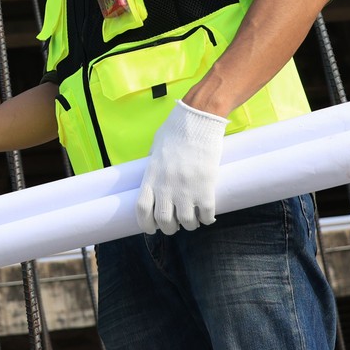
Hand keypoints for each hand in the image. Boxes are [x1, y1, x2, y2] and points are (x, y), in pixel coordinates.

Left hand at [137, 100, 226, 235]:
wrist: (198, 120)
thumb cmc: (177, 129)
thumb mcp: (156, 147)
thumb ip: (153, 163)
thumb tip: (153, 174)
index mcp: (152, 176)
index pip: (142, 209)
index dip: (146, 224)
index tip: (151, 228)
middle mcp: (166, 186)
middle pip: (164, 221)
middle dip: (169, 228)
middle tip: (175, 225)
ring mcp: (186, 189)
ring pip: (186, 222)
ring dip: (190, 225)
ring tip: (193, 221)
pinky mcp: (206, 187)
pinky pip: (206, 214)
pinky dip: (207, 219)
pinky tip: (208, 217)